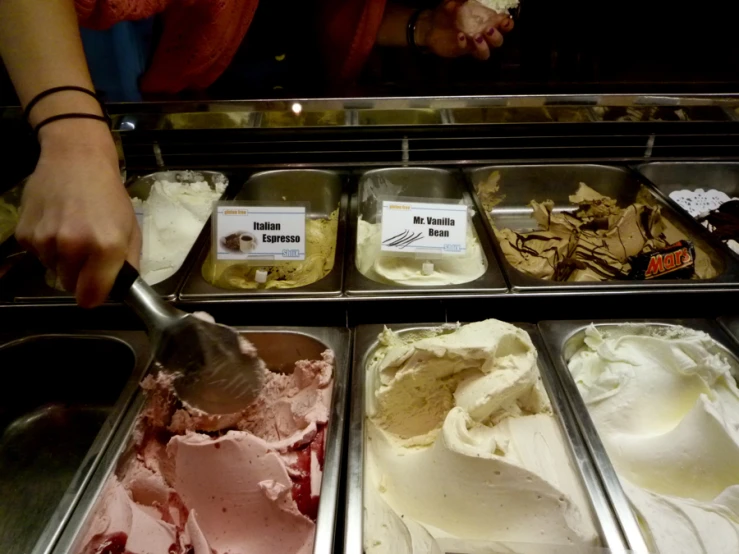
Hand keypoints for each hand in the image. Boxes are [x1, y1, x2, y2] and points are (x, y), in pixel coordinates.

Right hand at [15, 119, 140, 307]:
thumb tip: (123, 289)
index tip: (95, 291)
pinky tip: (56, 224)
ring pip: (53, 270)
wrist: (76, 158)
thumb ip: (129, 263)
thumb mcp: (131, 228)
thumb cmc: (109, 194)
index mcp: (106, 247)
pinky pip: (36, 254)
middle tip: (87, 254)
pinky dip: (45, 246)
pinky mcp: (25, 234)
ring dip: (62, 260)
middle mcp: (74, 246)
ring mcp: (46, 240)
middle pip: (70, 285)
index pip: (91, 296)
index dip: (94, 296)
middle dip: (79, 276)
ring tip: (72, 232)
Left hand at [417, 0, 513, 60]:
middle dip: (496, 36)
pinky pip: (467, 52)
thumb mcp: (452, 2)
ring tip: (476, 37)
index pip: (502, 25)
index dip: (507, 24)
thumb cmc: (446, 13)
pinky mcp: (462, 51)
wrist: (430, 26)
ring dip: (484, 47)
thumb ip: (461, 0)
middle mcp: (482, 34)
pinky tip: (459, 36)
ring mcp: (472, 45)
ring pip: (486, 53)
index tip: (504, 20)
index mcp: (486, 21)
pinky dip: (464, 44)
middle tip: (488, 29)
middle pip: (498, 42)